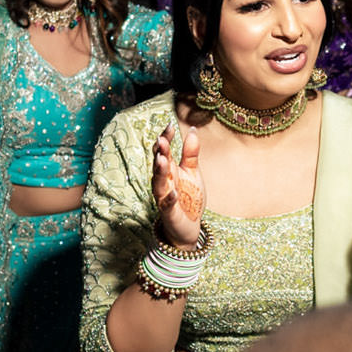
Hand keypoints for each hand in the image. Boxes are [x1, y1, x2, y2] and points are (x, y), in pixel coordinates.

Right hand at [152, 118, 205, 247]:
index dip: (166, 139)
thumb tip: (193, 129)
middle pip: (158, 164)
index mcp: (169, 169)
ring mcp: (164, 197)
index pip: (164, 151)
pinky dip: (169, 199)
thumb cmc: (189, 197)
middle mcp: (164, 181)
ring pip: (158, 183)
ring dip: (159, 172)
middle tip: (161, 140)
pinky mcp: (169, 212)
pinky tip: (174, 193)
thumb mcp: (192, 172)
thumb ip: (190, 153)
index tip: (170, 126)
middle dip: (159, 153)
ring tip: (162, 160)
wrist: (190, 225)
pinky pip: (167, 205)